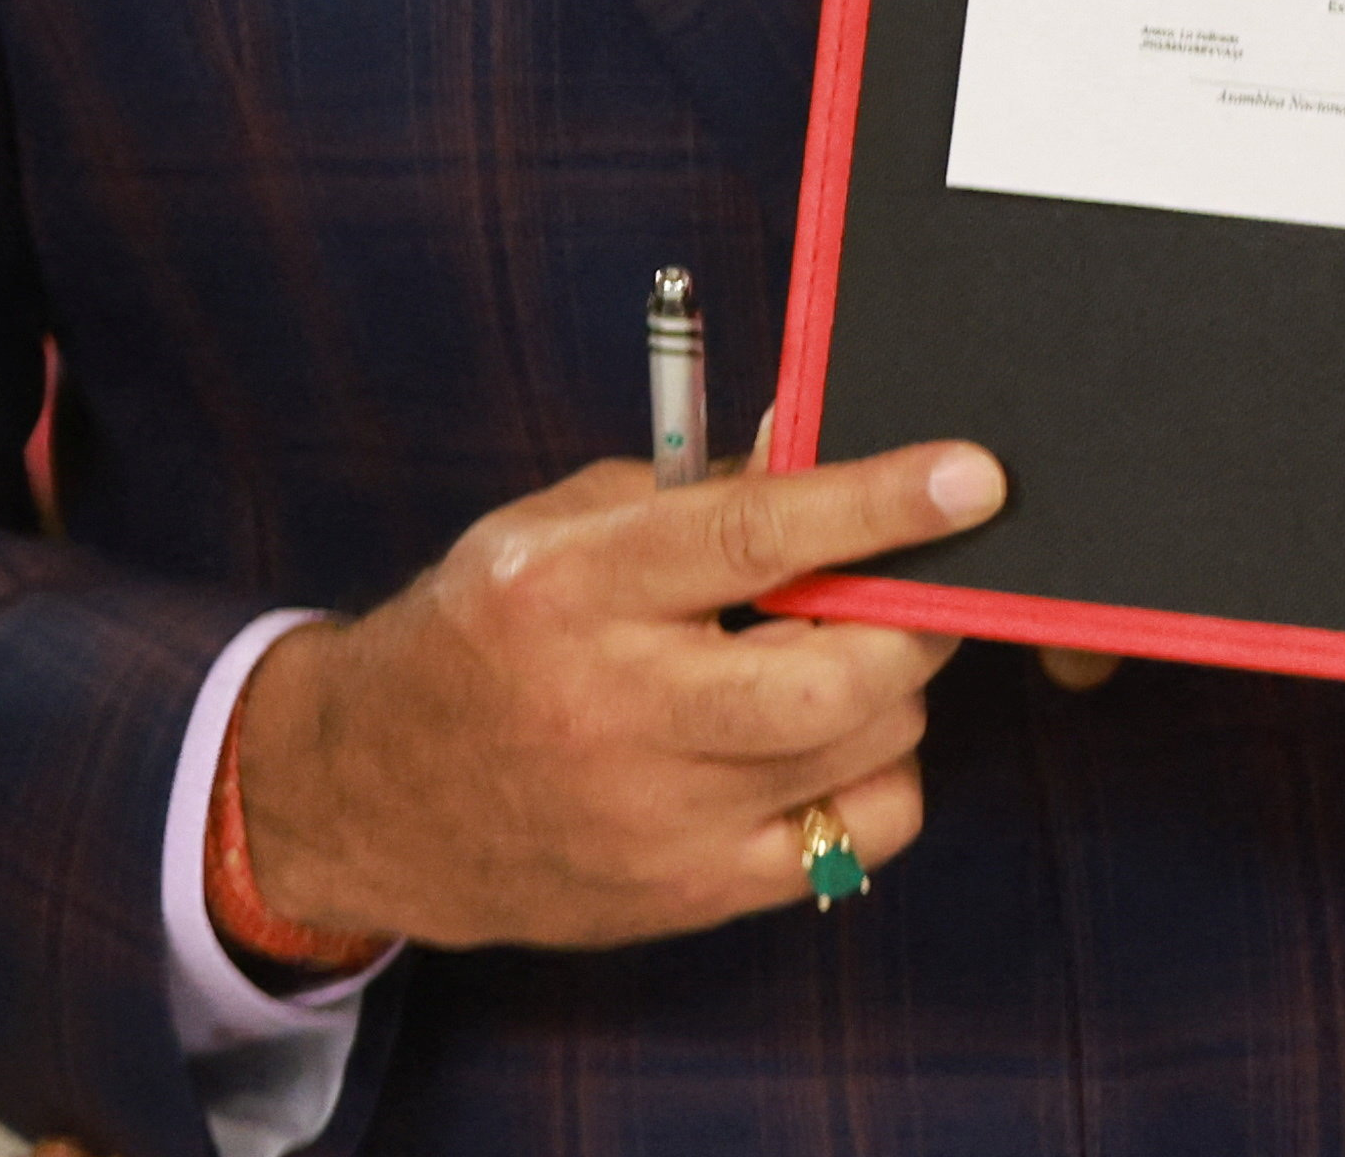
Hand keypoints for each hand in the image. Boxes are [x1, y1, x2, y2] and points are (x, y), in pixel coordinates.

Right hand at [229, 440, 1001, 950]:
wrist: (372, 796)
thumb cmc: (482, 635)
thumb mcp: (560, 526)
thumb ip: (697, 492)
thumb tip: (829, 452)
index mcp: (574, 587)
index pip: (756, 536)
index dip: (878, 504)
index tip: (972, 478)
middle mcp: (616, 709)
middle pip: (834, 673)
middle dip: (910, 620)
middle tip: (913, 589)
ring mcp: (657, 817)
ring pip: (863, 751)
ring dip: (894, 693)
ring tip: (848, 660)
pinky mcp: (689, 893)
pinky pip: (855, 841)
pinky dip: (875, 781)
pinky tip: (828, 745)